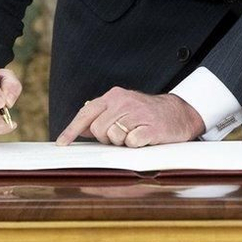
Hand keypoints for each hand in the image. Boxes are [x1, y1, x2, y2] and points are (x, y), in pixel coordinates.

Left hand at [56, 88, 204, 146]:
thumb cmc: (147, 114)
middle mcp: (124, 101)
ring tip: (134, 135)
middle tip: (121, 136)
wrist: (180, 113)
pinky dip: (135, 145)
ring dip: (122, 142)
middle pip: (98, 129)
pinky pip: (131, 143)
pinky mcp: (151, 128)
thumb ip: (101, 116)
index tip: (61, 144)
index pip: (87, 113)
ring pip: (114, 137)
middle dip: (106, 138)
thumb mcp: (123, 108)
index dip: (71, 129)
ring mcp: (138, 114)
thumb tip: (79, 129)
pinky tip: (144, 138)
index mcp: (114, 96)